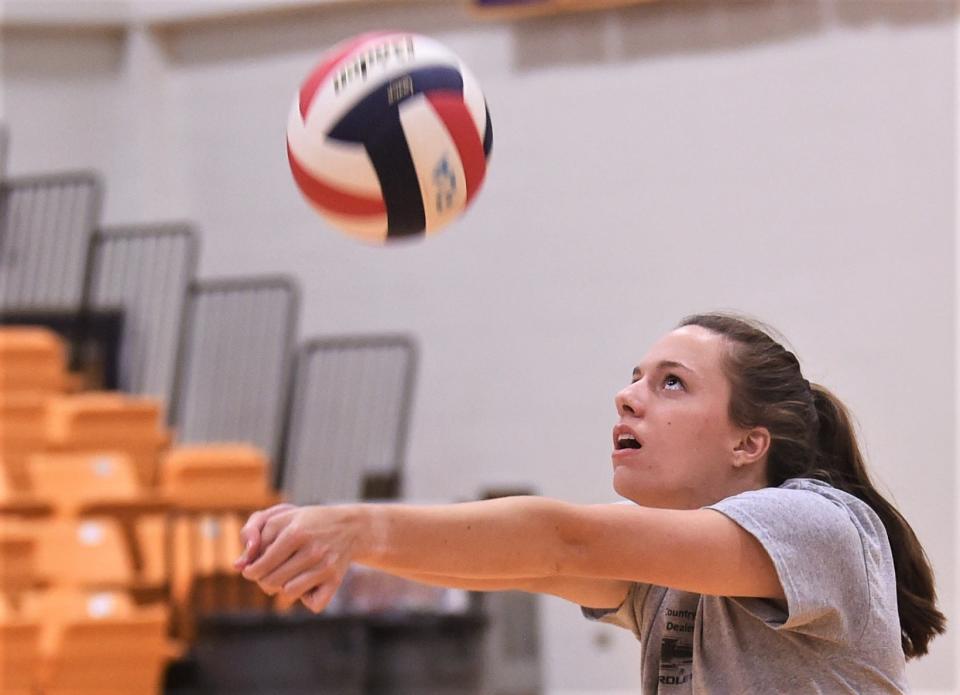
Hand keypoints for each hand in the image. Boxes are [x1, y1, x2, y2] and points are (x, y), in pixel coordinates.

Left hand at [237, 504, 366, 612]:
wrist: (350, 527)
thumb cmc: (307, 522)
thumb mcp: (279, 517)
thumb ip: (253, 532)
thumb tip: (238, 566)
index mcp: (294, 532)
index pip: (259, 566)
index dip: (251, 571)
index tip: (254, 568)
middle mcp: (312, 550)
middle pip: (271, 582)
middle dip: (265, 580)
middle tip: (272, 571)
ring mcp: (325, 566)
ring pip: (288, 593)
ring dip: (285, 587)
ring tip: (291, 575)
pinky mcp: (336, 580)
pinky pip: (313, 604)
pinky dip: (308, 599)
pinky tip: (310, 584)